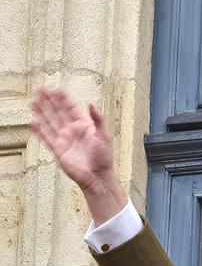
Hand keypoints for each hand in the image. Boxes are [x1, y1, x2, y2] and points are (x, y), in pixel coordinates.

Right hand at [29, 87, 125, 223]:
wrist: (97, 176)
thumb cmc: (104, 158)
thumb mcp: (104, 136)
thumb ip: (98, 119)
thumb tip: (91, 104)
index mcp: (84, 126)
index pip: (71, 109)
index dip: (64, 99)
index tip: (56, 89)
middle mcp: (73, 131)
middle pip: (58, 112)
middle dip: (50, 101)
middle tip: (41, 89)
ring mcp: (64, 140)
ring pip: (50, 122)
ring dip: (42, 111)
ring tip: (33, 100)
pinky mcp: (58, 150)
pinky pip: (46, 137)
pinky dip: (39, 130)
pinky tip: (32, 121)